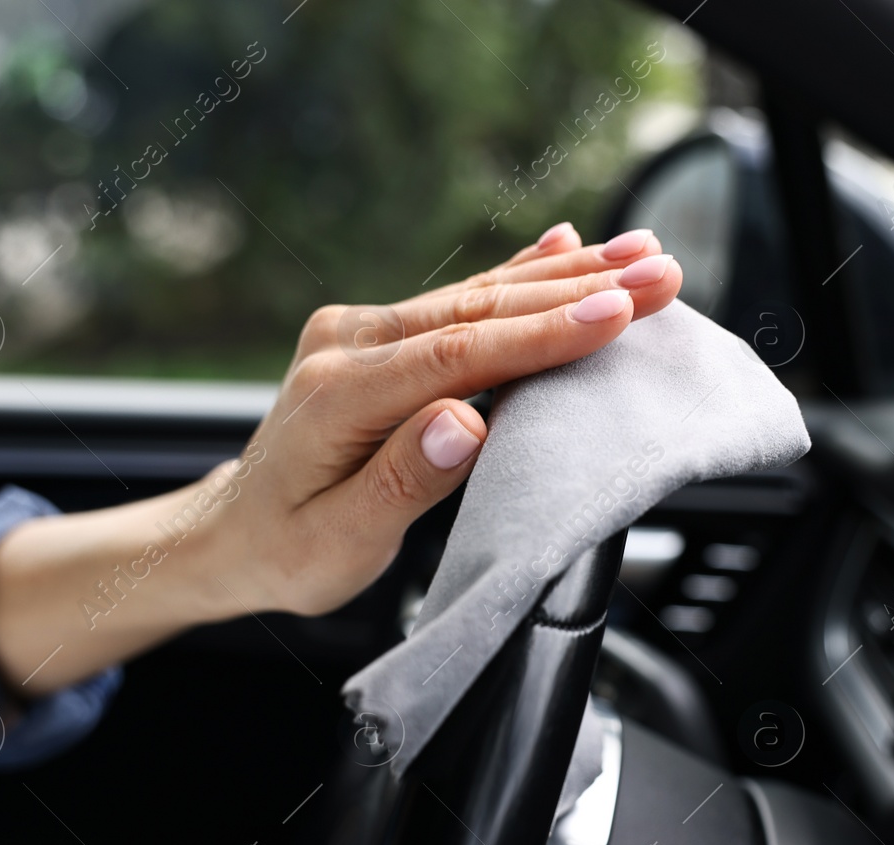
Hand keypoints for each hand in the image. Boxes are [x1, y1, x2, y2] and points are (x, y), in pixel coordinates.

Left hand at [0, 223, 683, 692]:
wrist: (233, 531)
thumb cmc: (286, 550)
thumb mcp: (337, 543)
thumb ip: (400, 481)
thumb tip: (464, 424)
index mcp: (339, 394)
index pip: (458, 354)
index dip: (542, 335)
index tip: (615, 315)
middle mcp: (349, 344)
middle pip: (478, 310)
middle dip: (577, 290)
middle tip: (660, 275)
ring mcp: (362, 332)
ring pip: (477, 296)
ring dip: (563, 275)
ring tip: (640, 254)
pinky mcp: (379, 335)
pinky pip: (460, 301)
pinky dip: (519, 275)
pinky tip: (565, 245)